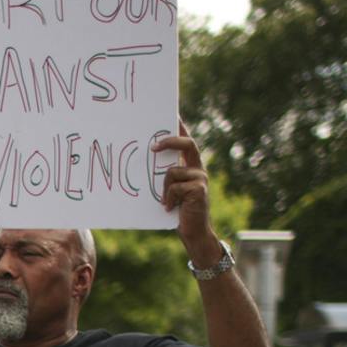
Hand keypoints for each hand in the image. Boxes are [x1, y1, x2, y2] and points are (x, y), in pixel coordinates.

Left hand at [153, 122, 221, 264]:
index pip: (186, 140)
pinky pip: (174, 187)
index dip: (180, 127)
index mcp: (191, 166)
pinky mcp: (199, 190)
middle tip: (152, 146)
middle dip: (170, 141)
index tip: (173, 113)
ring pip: (172, 172)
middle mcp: (198, 169)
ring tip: (165, 203)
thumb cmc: (177, 212)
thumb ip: (163, 176)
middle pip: (187, 144)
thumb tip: (145, 161)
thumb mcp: (168, 191)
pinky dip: (167, 198)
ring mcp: (200, 179)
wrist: (194, 233)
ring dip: (163, 188)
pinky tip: (168, 209)